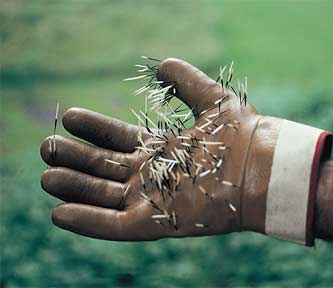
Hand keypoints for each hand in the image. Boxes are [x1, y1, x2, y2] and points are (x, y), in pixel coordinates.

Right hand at [40, 58, 277, 239]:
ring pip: (104, 196)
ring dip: (75, 188)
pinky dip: (88, 221)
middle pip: (105, 168)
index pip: (119, 140)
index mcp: (162, 150)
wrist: (263, 167)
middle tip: (46, 146)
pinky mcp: (158, 222)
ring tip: (46, 176)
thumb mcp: (212, 98)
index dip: (94, 129)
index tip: (69, 117)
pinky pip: (115, 225)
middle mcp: (154, 176)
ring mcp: (154, 201)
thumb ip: (186, 80)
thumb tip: (161, 65)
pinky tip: (59, 212)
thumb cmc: (242, 133)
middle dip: (75, 159)